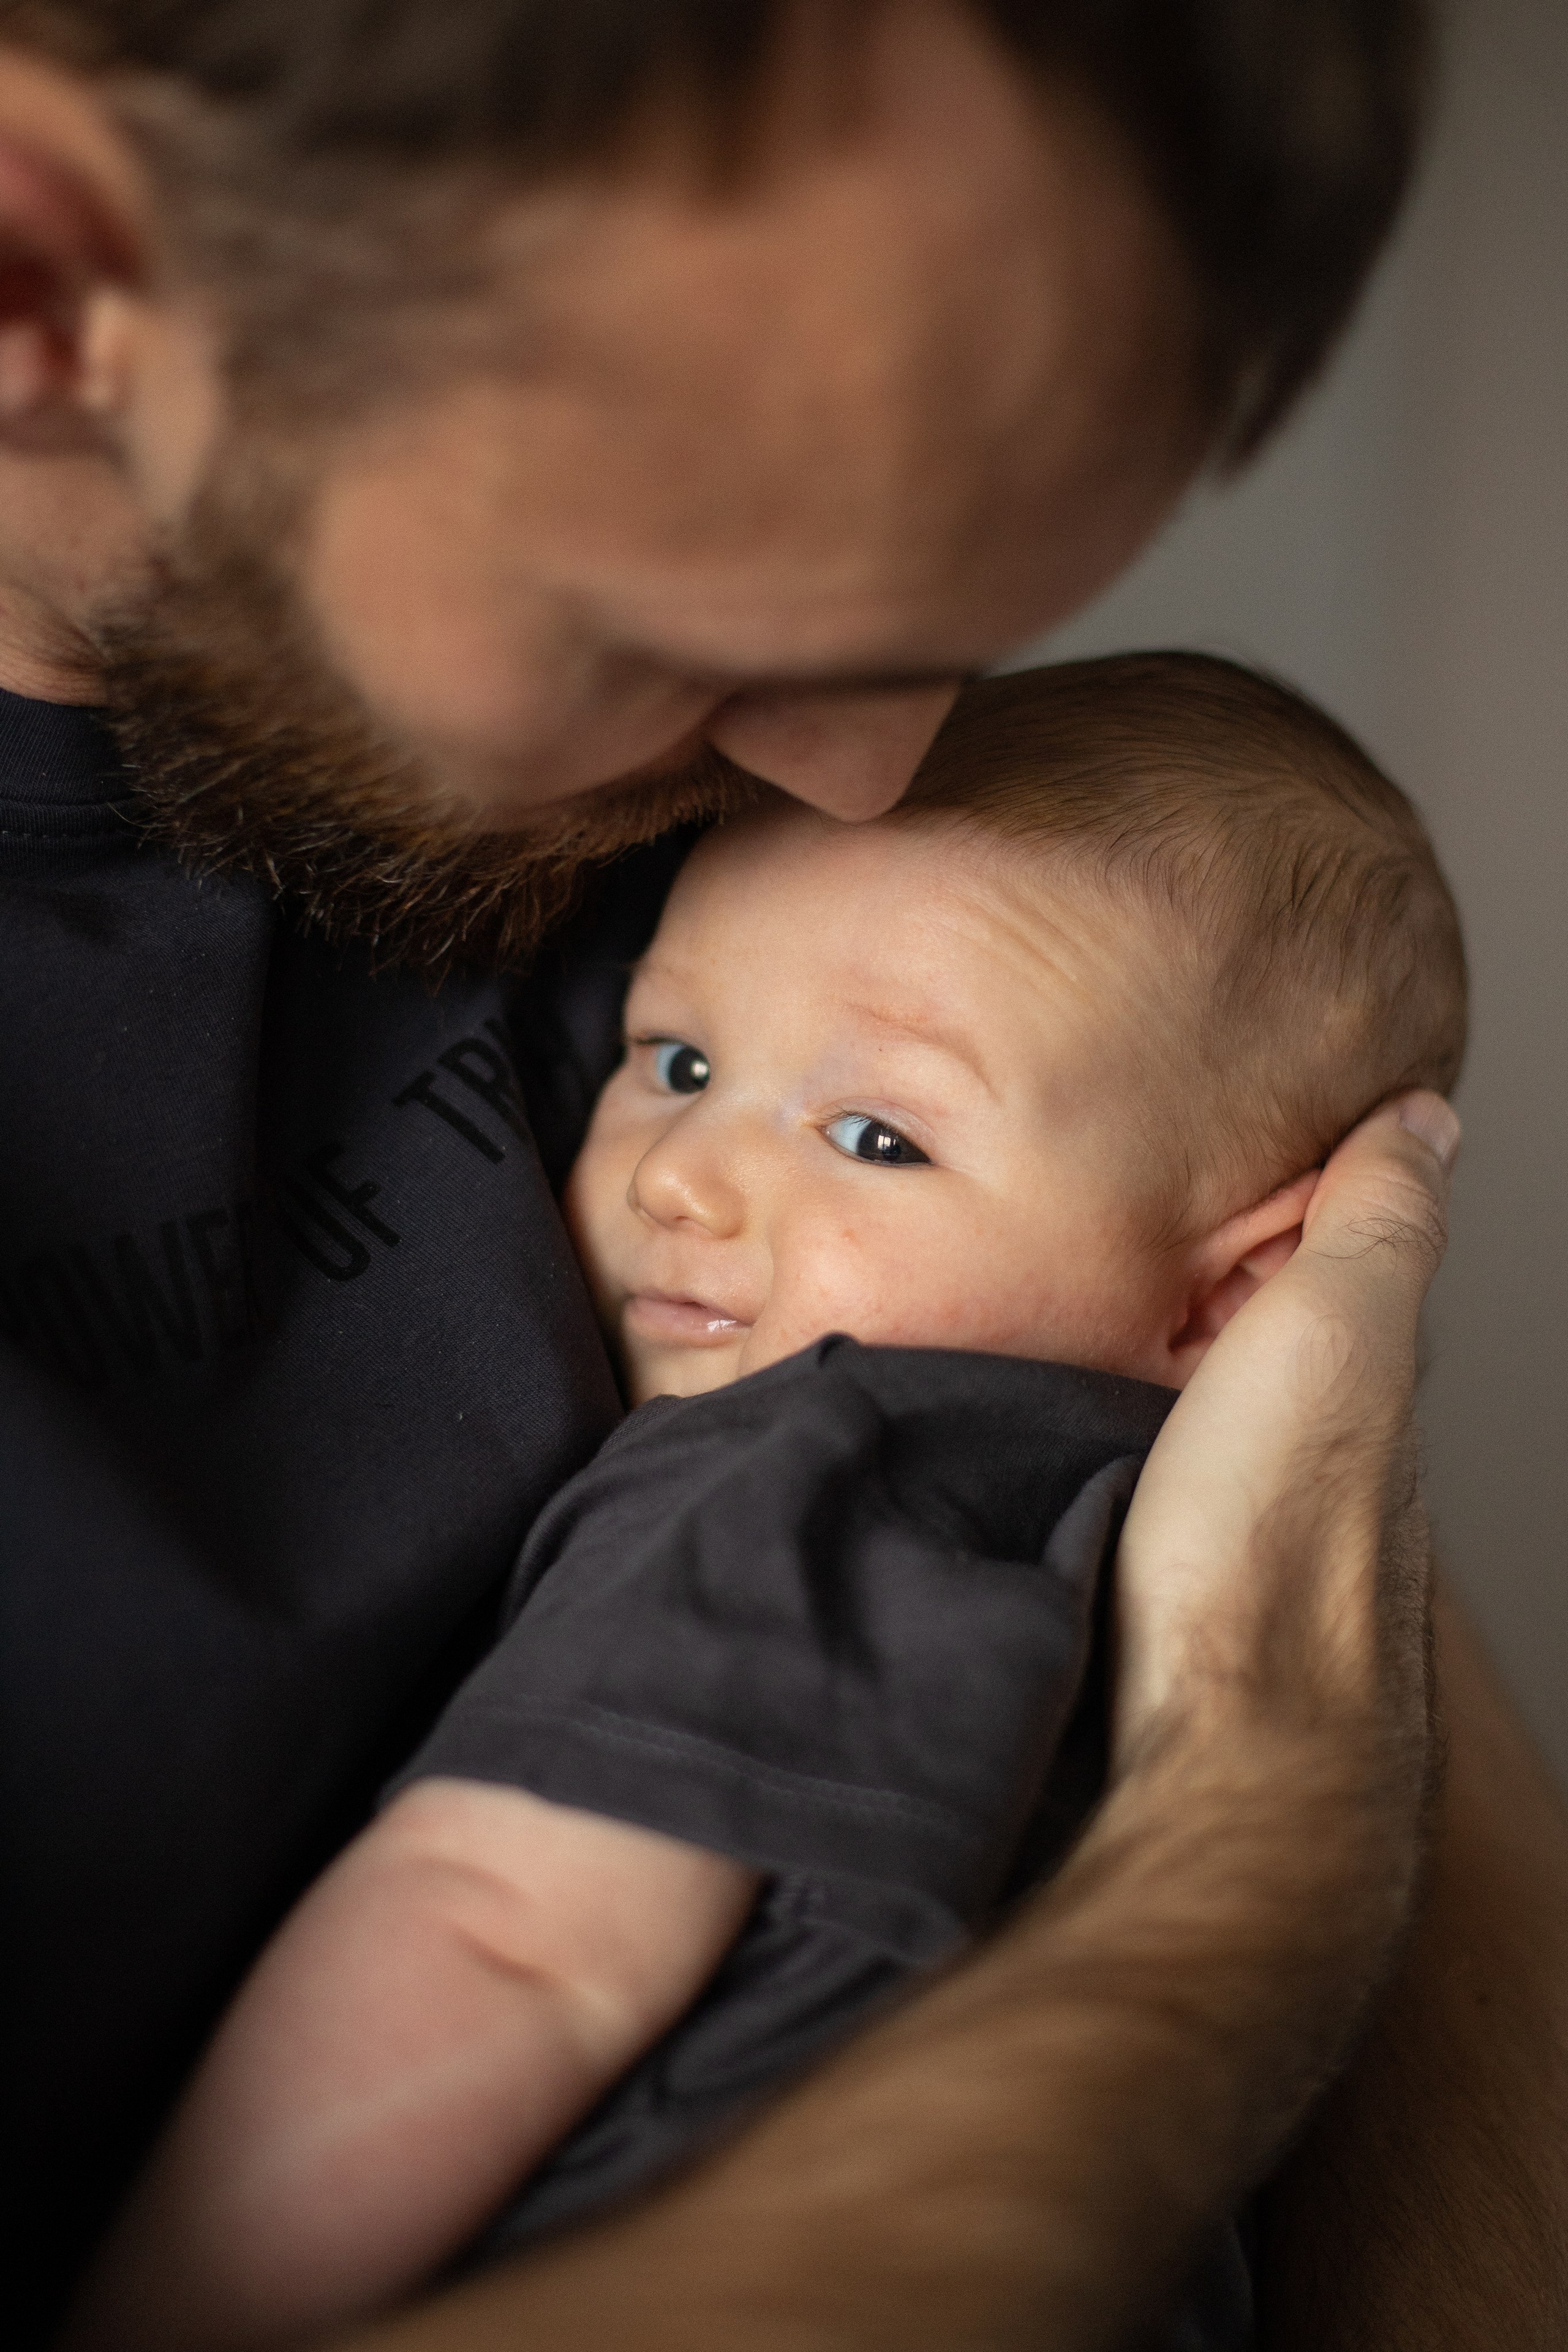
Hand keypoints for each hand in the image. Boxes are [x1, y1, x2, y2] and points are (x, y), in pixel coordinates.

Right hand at [1111, 1088, 1458, 2057]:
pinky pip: (1134, 1497)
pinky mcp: (1154, 1608)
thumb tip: (1424, 1115)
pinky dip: (1100, 1459)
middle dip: (1196, 1308)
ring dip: (1136, 1387)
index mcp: (1360, 1406)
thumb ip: (1376, 1228)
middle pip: (1255, 1362)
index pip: (1330, 1284)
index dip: (1273, 1224)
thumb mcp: (1335, 1339)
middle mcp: (1311, 1481)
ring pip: (1190, 1436)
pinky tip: (1043, 1449)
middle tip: (1108, 1245)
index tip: (1199, 1171)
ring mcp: (1234, 1551)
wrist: (1214, 1764)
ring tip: (1054, 1331)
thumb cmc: (1273, 1560)